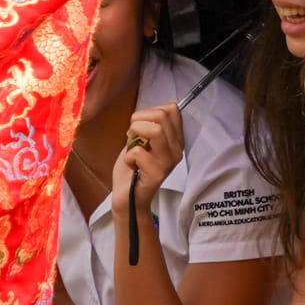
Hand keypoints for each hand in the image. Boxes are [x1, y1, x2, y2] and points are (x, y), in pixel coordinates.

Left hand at [113, 100, 188, 217]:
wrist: (128, 198)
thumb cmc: (134, 167)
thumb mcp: (144, 140)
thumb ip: (152, 125)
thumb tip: (162, 106)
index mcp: (176, 139)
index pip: (173, 109)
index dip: (150, 110)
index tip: (141, 124)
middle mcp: (176, 149)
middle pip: (162, 115)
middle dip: (139, 118)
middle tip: (132, 133)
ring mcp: (168, 162)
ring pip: (155, 130)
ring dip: (135, 132)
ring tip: (132, 145)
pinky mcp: (157, 173)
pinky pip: (138, 151)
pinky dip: (128, 155)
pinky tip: (132, 165)